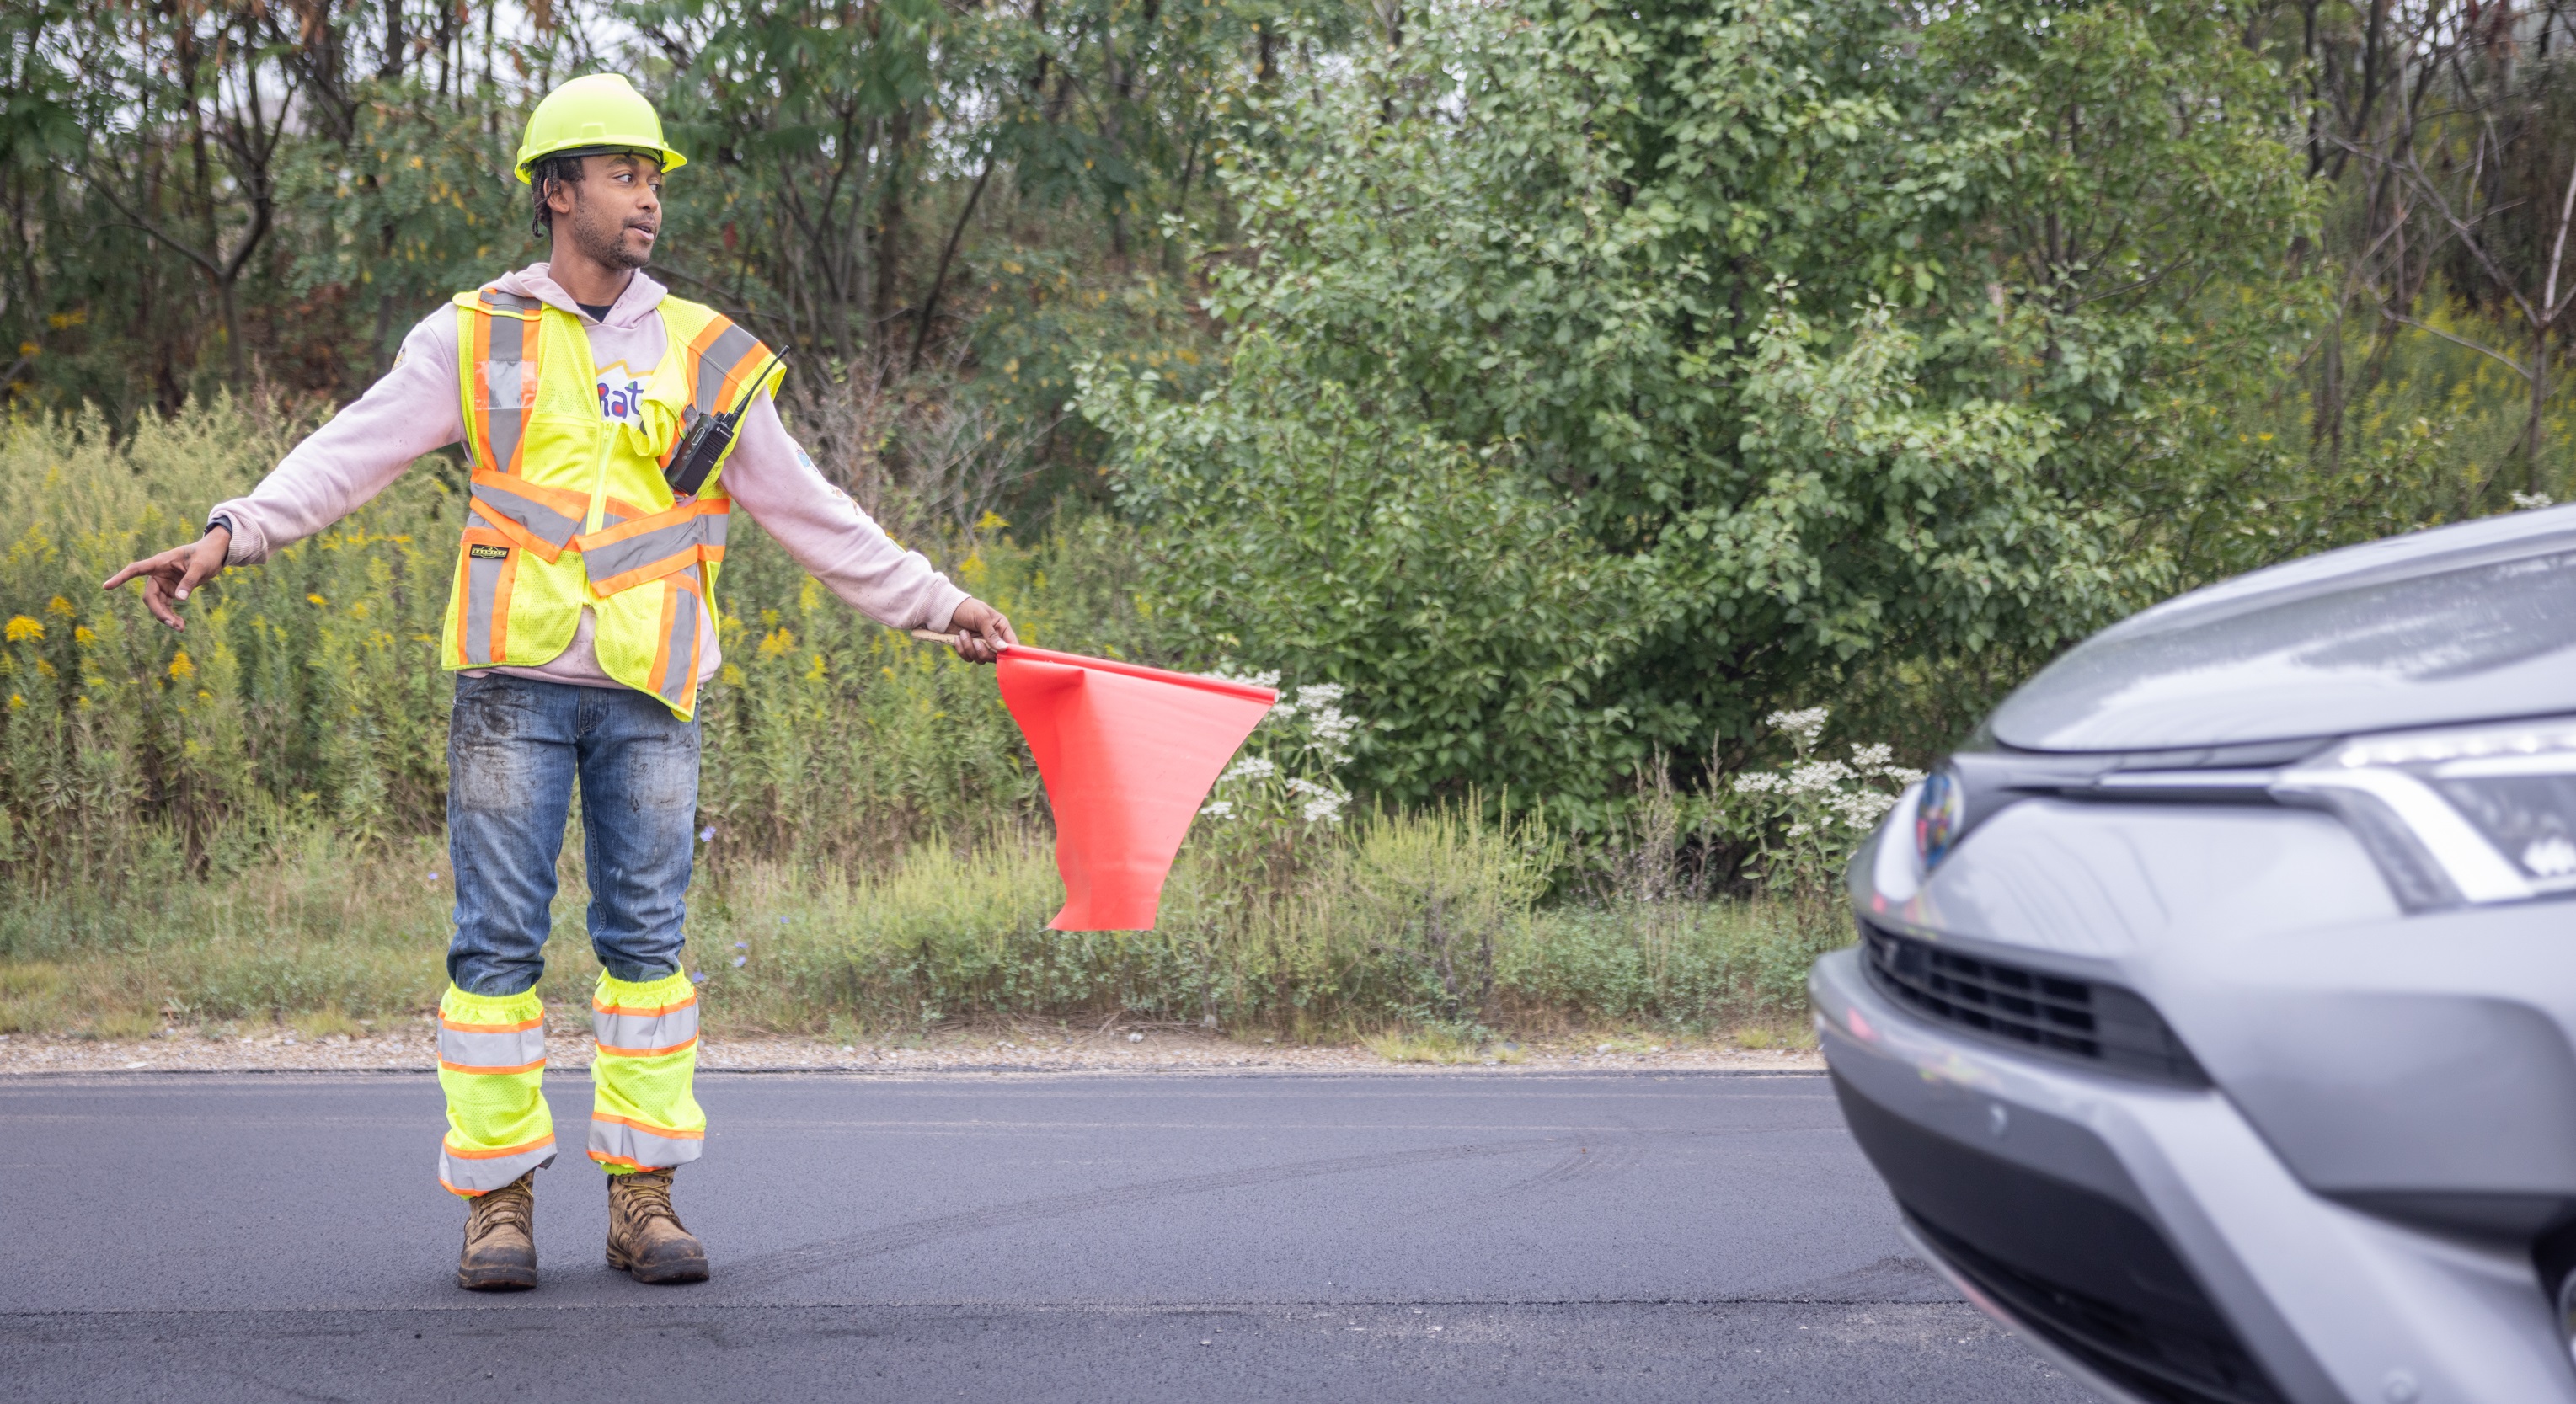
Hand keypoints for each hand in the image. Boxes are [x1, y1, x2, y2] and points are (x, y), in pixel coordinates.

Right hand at [103, 527, 231, 630]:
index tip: (106, 587)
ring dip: (166, 617)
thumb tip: (179, 600)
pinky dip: (171, 616)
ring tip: (180, 628)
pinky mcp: (171, 591)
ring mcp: (164, 583)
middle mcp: (158, 573)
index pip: (136, 569)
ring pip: (157, 604)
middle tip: (173, 624)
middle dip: (158, 612)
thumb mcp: (201, 566)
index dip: (121, 578)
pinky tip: (180, 625)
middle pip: (149, 596)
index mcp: (160, 562)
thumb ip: (190, 581)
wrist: (214, 554)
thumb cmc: (206, 555)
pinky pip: (166, 606)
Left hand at [946, 597, 1016, 663]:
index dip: (1010, 652)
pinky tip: (957, 638)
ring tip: (963, 633)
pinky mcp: (970, 649)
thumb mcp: (981, 618)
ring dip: (969, 648)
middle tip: (976, 642)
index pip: (1012, 644)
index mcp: (1001, 628)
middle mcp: (994, 639)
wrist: (947, 610)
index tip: (1001, 654)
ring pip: (981, 659)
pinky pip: (969, 658)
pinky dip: (961, 650)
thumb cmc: (968, 608)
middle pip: (995, 657)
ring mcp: (982, 645)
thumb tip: (1004, 649)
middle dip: (983, 652)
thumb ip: (992, 635)